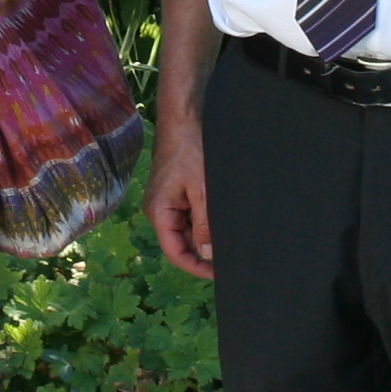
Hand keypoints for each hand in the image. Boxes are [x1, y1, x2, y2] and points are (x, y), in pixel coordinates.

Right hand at [146, 110, 214, 279]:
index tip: (219, 274)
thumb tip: (207, 254)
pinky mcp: (176, 192)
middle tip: (231, 255)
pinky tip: (220, 217)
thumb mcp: (201, 190)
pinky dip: (205, 219)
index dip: (196, 267)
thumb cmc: (189, 149)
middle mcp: (159, 210)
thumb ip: (204, 224)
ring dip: (206, 234)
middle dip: (204, 250)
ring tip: (229, 234)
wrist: (184, 118)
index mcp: (159, 212)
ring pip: (187, 229)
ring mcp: (167, 201)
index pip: (175, 252)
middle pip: (181, 242)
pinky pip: (189, 214)